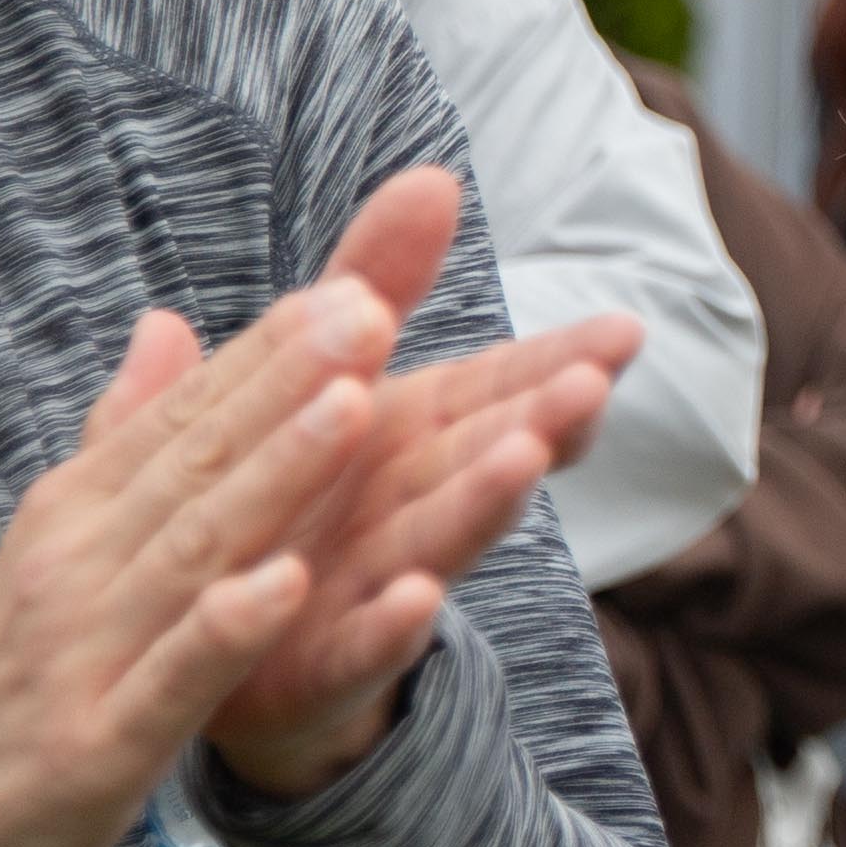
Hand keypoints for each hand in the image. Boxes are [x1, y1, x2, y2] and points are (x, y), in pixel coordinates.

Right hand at [0, 286, 385, 846]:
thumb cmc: (10, 680)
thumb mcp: (65, 547)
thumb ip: (125, 442)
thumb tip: (166, 326)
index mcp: (79, 513)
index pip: (184, 417)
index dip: (267, 354)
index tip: (351, 286)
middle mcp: (79, 563)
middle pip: (196, 463)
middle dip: (286, 385)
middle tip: (370, 307)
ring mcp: (86, 649)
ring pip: (194, 549)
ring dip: (275, 477)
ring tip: (354, 406)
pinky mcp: (98, 741)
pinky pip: (175, 673)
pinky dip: (227, 626)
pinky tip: (289, 583)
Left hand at [205, 171, 642, 791]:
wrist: (220, 668)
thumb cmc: (285, 510)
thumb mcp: (315, 379)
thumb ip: (370, 285)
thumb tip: (431, 177)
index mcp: (402, 437)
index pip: (492, 389)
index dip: (554, 362)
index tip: (625, 330)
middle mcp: (406, 507)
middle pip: (484, 456)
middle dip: (539, 418)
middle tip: (596, 379)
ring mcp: (374, 584)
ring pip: (440, 539)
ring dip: (486, 504)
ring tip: (524, 460)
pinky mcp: (322, 661)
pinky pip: (361, 644)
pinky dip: (390, 625)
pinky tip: (418, 600)